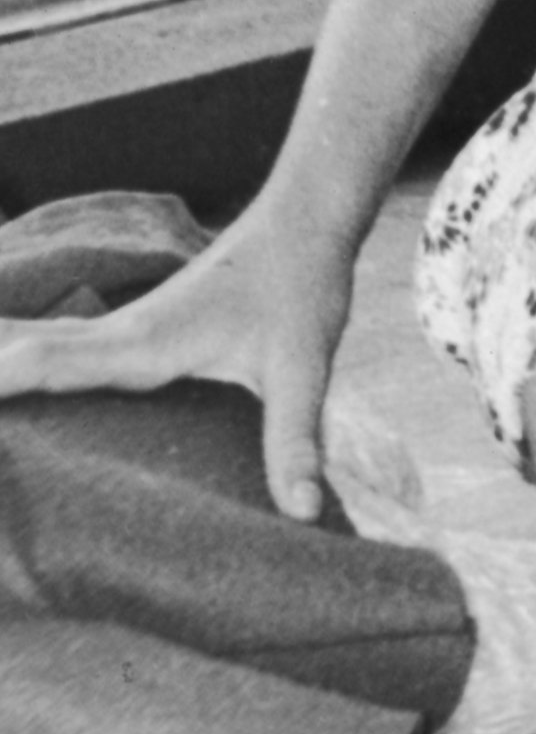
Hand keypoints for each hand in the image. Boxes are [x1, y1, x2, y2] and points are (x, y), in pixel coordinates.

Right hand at [0, 189, 360, 519]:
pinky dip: (19, 361)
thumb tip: (305, 513)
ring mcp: (121, 332)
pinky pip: (56, 351)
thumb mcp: (304, 364)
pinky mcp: (133, 334)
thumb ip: (296, 438)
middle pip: (20, 355)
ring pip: (33, 350)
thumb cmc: (303, 287)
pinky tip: (4, 371)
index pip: (46, 364)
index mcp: (139, 345)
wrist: (308, 219)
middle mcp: (117, 336)